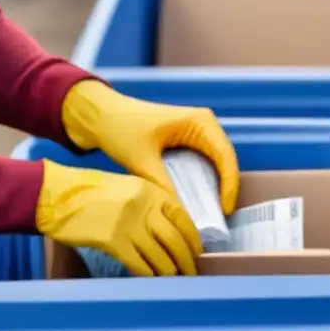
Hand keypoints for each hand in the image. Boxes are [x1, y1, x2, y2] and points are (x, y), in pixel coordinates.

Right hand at [37, 160, 202, 275]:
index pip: (183, 218)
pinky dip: (148, 274)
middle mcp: (145, 207)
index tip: (197, 252)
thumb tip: (171, 230)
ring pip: (159, 255)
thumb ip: (151, 205)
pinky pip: (138, 263)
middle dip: (186, 260)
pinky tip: (152, 279)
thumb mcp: (129, 188)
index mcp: (151, 191)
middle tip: (191, 272)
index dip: (192, 239)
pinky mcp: (112, 241)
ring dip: (169, 271)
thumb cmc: (91, 191)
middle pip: (175, 239)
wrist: (56, 195)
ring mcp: (129, 224)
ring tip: (174, 280)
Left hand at [61, 81, 239, 212]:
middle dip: (226, 187)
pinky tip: (201, 198)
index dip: (229, 185)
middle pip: (226, 159)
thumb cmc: (120, 128)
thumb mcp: (141, 159)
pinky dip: (206, 179)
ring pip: (218, 162)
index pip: (225, 156)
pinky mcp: (189, 139)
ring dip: (218, 184)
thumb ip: (162, 184)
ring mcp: (198, 131)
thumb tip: (181, 213)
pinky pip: (205, 161)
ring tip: (214, 210)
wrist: (100, 115)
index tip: (224, 210)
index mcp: (200, 121)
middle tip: (221, 215)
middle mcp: (205, 124)